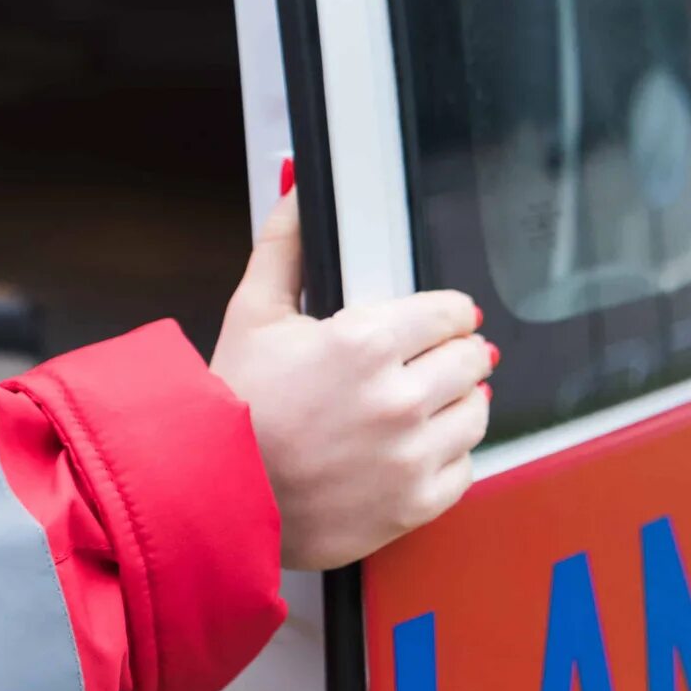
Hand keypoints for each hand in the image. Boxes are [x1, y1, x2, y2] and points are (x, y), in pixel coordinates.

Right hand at [208, 184, 492, 569]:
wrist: (215, 492)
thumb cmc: (231, 403)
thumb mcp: (251, 312)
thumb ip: (285, 244)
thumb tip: (299, 187)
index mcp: (364, 344)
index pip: (451, 311)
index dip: (441, 312)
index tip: (433, 320)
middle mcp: (398, 400)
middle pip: (471, 359)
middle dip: (448, 354)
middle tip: (418, 362)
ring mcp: (411, 456)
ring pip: (475, 412)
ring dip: (453, 403)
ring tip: (414, 404)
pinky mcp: (417, 503)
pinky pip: (464, 467)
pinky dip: (443, 456)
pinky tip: (405, 448)